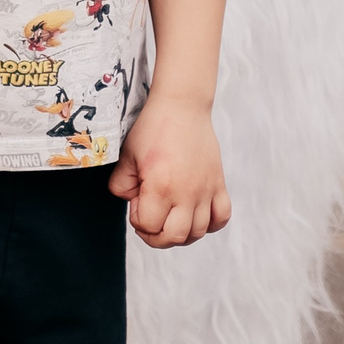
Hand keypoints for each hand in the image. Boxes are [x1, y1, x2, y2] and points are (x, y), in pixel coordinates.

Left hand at [108, 94, 229, 247]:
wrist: (181, 106)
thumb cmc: (152, 128)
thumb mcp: (127, 156)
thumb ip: (121, 185)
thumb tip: (133, 203)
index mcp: (161, 186)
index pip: (149, 225)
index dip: (138, 219)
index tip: (137, 201)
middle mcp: (187, 192)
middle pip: (175, 237)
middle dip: (157, 235)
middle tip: (150, 218)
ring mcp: (206, 189)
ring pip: (198, 232)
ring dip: (181, 232)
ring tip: (170, 215)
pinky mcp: (218, 183)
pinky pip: (222, 217)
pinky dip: (210, 223)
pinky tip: (196, 213)